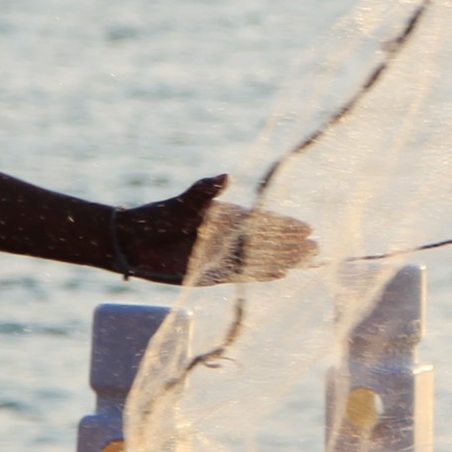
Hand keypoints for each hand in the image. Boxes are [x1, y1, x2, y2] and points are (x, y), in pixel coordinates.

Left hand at [111, 176, 318, 284]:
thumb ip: (205, 191)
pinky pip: (244, 275)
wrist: (134, 242)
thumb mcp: (184, 202)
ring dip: (284, 260)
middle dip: (292, 245)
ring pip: (260, 259)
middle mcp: (228, 238)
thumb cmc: (158, 217)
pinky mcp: (213, 274)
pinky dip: (262, 275)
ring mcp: (222, 256)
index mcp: (226, 218)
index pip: (263, 222)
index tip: (307, 227)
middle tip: (317, 247)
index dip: (285, 226)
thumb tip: (226, 176)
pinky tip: (281, 274)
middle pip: (268, 242)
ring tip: (308, 260)